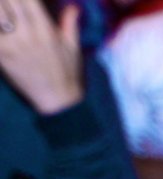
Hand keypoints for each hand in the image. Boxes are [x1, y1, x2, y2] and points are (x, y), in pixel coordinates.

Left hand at [0, 0, 82, 114]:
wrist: (58, 101)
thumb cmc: (68, 74)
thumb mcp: (73, 48)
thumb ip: (70, 24)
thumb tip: (74, 7)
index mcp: (45, 30)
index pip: (28, 0)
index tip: (23, 0)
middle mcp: (27, 35)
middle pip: (8, 2)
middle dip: (7, 0)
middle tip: (9, 4)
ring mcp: (12, 45)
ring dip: (0, 9)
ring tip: (3, 11)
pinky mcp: (1, 55)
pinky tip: (0, 24)